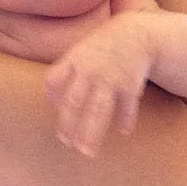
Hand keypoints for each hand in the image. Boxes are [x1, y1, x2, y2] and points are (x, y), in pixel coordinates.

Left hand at [44, 16, 152, 156]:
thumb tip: (51, 100)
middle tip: (66, 144)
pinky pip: (127, 107)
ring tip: (87, 152)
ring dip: (91, 133)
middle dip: (69, 124)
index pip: (53, 80)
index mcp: (74, 60)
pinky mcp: (130, 84)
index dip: (52, 98)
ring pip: (99, 110)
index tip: (56, 112)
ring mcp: (111, 78)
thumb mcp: (80, 50)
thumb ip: (66, 71)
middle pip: (74, 101)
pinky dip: (125, 120)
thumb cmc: (102, 47)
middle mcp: (90, 70)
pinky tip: (123, 131)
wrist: (134, 33)